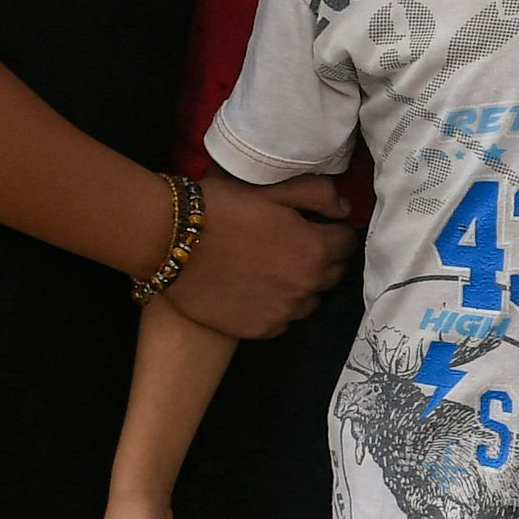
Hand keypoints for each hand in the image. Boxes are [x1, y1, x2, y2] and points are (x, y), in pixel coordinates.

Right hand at [163, 168, 354, 341]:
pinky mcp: (260, 329)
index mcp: (315, 250)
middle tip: (294, 245)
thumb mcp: (273, 189)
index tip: (317, 226)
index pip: (347, 243)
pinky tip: (257, 291)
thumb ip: (318, 194)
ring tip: (274, 270)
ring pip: (310, 301)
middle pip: (332, 274)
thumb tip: (344, 209)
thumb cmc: (223, 207)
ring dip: (301, 286)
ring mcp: (284, 312)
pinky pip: (283, 321)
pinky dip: (277, 307)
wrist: (171, 240)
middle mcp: (307, 286)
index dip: (333, 232)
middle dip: (321, 259)